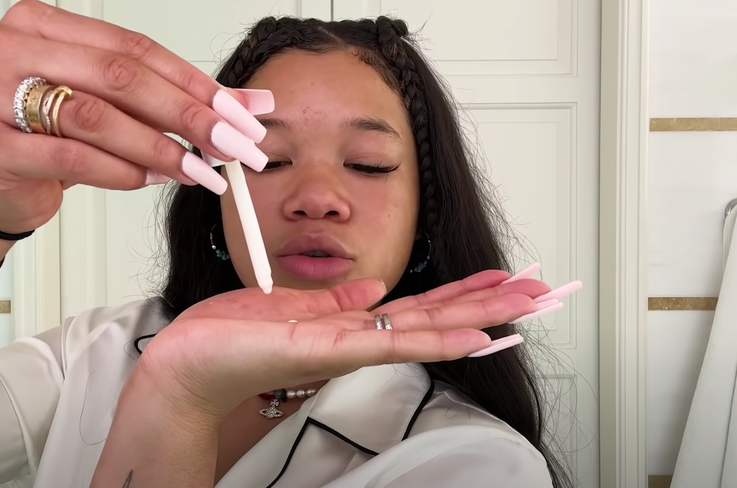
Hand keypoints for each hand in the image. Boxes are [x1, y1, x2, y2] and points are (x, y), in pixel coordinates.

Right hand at [0, 0, 270, 233]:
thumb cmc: (47, 135)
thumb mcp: (110, 106)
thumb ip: (173, 98)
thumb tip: (251, 104)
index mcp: (40, 23)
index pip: (133, 47)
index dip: (192, 81)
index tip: (238, 112)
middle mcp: (10, 48)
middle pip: (119, 77)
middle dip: (185, 114)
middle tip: (230, 143)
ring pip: (96, 117)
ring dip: (158, 147)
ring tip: (196, 169)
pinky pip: (72, 157)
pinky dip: (120, 171)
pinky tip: (151, 179)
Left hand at [138, 271, 557, 418]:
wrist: (190, 361)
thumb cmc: (232, 336)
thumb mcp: (294, 307)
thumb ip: (338, 300)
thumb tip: (373, 287)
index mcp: (353, 324)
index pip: (423, 307)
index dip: (466, 294)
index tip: (505, 280)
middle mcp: (360, 339)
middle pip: (439, 318)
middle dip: (493, 305)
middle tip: (547, 292)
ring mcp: (350, 348)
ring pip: (429, 330)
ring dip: (481, 318)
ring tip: (528, 306)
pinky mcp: (329, 350)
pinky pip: (392, 343)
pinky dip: (436, 339)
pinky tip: (471, 336)